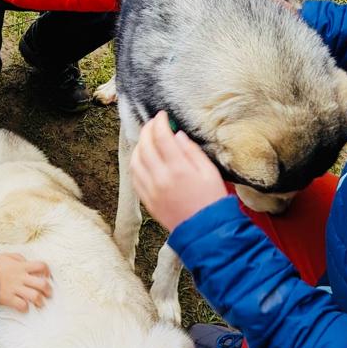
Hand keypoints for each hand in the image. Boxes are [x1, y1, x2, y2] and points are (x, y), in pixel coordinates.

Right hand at [0, 253, 51, 311]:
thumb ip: (18, 258)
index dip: (47, 271)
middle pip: (42, 284)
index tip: (47, 275)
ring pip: (35, 296)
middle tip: (48, 293)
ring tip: (40, 303)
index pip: (41, 266)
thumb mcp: (6, 256)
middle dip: (48, 290)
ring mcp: (15, 289)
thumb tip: (26, 261)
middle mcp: (21, 278)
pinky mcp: (8, 298)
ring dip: (40, 301)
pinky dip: (25, 308)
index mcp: (21, 266)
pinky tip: (24, 307)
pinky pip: (21, 306)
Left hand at [130, 112, 227, 231]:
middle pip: (145, 146)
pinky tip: (142, 158)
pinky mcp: (147, 200)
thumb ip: (191, 151)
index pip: (161, 136)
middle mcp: (161, 178)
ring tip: (146, 139)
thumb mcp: (209, 171)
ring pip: (135, 160)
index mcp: (178, 169)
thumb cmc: (212, 200)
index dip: (160, 122)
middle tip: (153, 123)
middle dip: (147, 130)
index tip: (162, 116)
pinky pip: (134, 177)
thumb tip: (177, 135)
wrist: (206, 231)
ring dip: (138, 145)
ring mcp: (151, 190)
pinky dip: (135, 163)